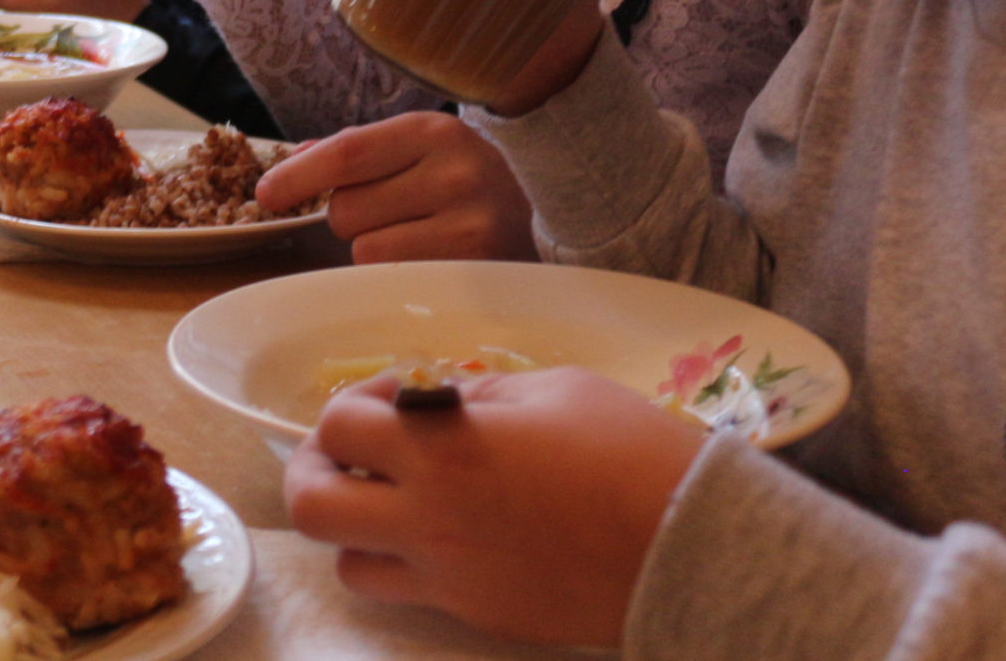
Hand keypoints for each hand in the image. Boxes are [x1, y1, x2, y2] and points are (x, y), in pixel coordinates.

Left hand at [255, 112, 536, 262]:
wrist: (539, 226)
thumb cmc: (459, 186)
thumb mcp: (415, 152)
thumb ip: (353, 152)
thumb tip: (289, 162)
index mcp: (433, 131)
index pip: (347, 152)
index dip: (298, 176)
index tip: (265, 194)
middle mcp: (456, 171)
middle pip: (346, 208)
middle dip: (350, 217)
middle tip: (393, 213)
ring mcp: (471, 222)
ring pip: (365, 248)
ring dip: (373, 248)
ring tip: (417, 236)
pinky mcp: (474, 268)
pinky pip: (391, 276)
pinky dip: (394, 273)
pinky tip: (428, 259)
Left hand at [286, 365, 703, 646]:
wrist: (695, 546)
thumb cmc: (628, 449)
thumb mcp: (549, 389)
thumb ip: (476, 396)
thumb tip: (435, 401)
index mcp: (439, 453)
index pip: (338, 425)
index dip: (355, 402)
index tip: (392, 396)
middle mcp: (426, 521)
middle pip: (310, 506)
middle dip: (315, 469)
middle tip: (352, 453)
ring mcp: (449, 580)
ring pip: (348, 565)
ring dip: (355, 527)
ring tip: (395, 500)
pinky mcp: (480, 616)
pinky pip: (410, 594)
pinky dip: (408, 563)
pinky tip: (449, 533)